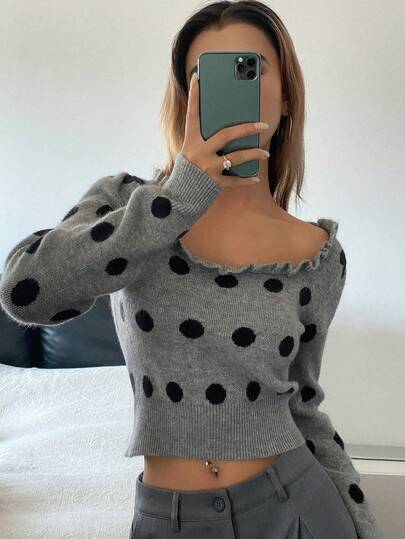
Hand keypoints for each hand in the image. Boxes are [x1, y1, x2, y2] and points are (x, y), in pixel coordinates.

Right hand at [180, 72, 268, 187]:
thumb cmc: (187, 173)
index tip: (197, 78)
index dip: (194, 96)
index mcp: (191, 142)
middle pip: (226, 135)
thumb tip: (228, 133)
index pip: (193, 115)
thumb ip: (203, 142)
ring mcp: (207, 168)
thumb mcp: (189, 154)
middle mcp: (199, 153)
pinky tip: (255, 177)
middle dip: (247, 128)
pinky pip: (234, 180)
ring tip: (265, 153)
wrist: (177, 199)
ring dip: (253, 155)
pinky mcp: (214, 183)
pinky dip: (246, 180)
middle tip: (263, 125)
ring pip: (236, 157)